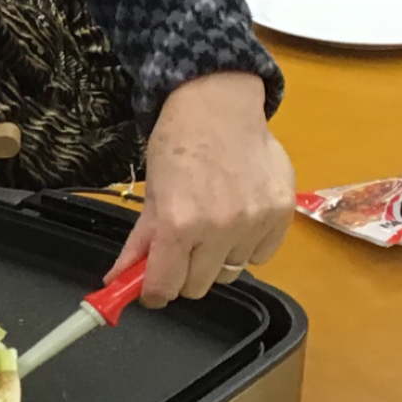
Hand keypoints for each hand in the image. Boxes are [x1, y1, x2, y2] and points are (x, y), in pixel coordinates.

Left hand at [119, 71, 294, 303]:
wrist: (219, 109)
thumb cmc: (178, 147)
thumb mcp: (151, 194)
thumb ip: (139, 242)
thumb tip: (118, 281)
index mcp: (179, 222)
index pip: (165, 286)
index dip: (154, 293)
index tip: (151, 291)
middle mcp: (220, 227)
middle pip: (199, 286)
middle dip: (184, 274)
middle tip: (181, 251)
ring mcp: (255, 221)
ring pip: (231, 272)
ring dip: (217, 259)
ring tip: (211, 225)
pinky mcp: (282, 214)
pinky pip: (262, 256)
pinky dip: (248, 246)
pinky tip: (238, 219)